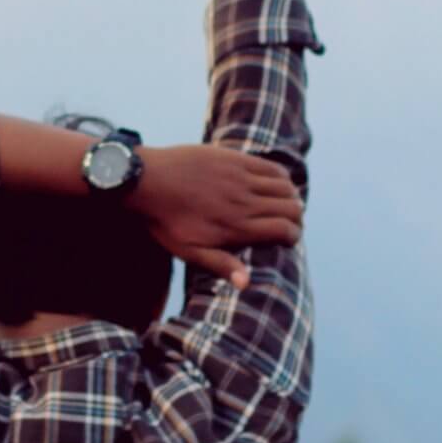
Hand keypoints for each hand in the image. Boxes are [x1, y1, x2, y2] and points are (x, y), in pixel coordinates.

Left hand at [126, 142, 302, 290]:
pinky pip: (271, 167)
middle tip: (287, 224)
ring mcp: (241, 177)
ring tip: (283, 206)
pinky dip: (281, 178)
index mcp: (236, 226)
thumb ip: (221, 265)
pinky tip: (275, 185)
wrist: (145, 181)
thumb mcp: (189, 251)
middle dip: (296, 219)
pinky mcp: (235, 159)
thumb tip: (247, 283)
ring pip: (286, 186)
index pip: (284, 230)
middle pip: (291, 208)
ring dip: (291, 197)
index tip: (288, 240)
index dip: (293, 236)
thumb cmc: (165, 221)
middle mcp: (244, 201)